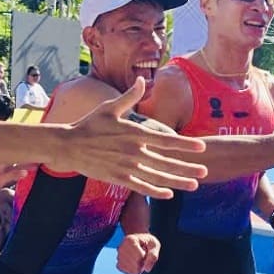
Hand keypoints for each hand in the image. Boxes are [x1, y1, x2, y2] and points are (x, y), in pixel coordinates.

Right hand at [50, 78, 206, 199]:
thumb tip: (141, 80)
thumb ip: (129, 96)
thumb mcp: (109, 107)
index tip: (202, 147)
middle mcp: (134, 151)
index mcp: (135, 133)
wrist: (68, 145)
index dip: (186, 144)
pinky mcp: (118, 178)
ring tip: (194, 184)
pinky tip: (168, 194)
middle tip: (205, 171)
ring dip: (177, 181)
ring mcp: (126, 167)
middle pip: (166, 162)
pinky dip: (155, 191)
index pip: (166, 140)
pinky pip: (141, 187)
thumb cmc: (89, 124)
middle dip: (187, 167)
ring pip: (157, 177)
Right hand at [116, 233, 160, 273]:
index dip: (146, 256)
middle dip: (143, 262)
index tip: (145, 250)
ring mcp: (118, 257)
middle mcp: (121, 248)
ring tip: (138, 258)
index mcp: (130, 240)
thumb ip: (153, 255)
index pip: (140, 256)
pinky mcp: (119, 265)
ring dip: (140, 267)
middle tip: (143, 254)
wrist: (138, 241)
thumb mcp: (154, 245)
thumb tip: (147, 269)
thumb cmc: (148, 242)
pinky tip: (135, 263)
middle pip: (137, 264)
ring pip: (134, 270)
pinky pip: (130, 273)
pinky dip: (136, 270)